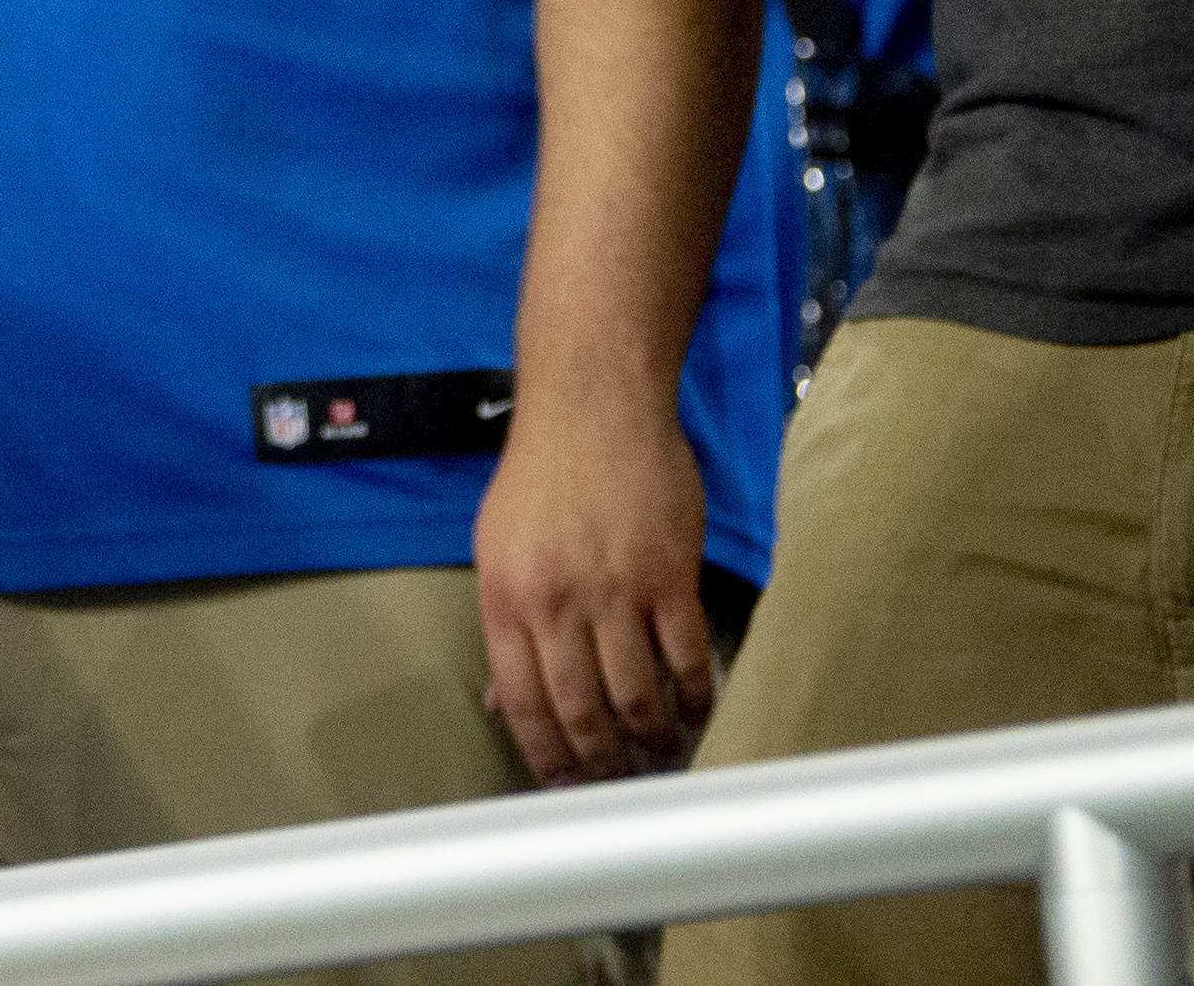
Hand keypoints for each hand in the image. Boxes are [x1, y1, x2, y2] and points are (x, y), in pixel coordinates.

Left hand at [472, 393, 715, 783]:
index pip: (522, 701)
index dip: (546, 755)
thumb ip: (507, 625)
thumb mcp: (498, 548)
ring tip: (659, 750)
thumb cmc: (543, 475)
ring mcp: (614, 589)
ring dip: (651, 735)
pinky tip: (695, 708)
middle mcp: (556, 600)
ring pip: (635, 693)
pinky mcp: (669, 575)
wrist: (592, 407)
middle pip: (581, 709)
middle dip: (601, 760)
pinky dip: (694, 694)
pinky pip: (686, 657)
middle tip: (619, 780)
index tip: (564, 784)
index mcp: (505, 597)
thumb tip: (506, 701)